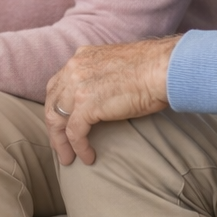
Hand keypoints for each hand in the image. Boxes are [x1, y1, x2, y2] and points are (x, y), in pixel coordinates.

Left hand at [45, 35, 178, 166]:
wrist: (163, 68)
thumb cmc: (153, 67)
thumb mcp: (117, 65)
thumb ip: (103, 76)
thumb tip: (104, 95)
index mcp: (81, 57)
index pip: (58, 84)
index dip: (57, 106)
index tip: (62, 122)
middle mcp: (74, 68)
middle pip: (52, 102)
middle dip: (54, 127)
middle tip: (59, 145)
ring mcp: (78, 86)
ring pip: (57, 119)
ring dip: (61, 142)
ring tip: (68, 158)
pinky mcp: (87, 105)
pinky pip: (74, 132)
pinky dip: (78, 148)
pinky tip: (87, 157)